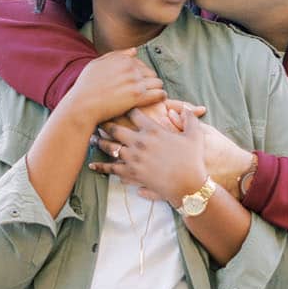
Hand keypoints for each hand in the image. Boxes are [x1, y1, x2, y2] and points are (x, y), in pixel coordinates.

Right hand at [59, 49, 165, 127]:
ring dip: (156, 88)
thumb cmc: (86, 87)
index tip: (137, 83)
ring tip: (153, 95)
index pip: (141, 64)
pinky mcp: (138, 96)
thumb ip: (116, 56)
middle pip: (151, 73)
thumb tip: (135, 51)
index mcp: (122, 59)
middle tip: (146, 91)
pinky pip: (159, 93)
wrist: (82, 105)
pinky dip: (160, 96)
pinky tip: (159, 98)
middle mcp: (130, 68)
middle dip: (149, 82)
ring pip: (157, 82)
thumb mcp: (96, 65)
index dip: (140, 75)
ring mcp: (135, 81)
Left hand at [92, 113, 251, 199]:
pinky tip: (92, 165)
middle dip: (105, 122)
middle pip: (116, 128)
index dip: (127, 107)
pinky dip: (101, 167)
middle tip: (97, 118)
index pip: (134, 113)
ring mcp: (134, 158)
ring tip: (92, 137)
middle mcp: (140, 142)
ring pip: (110, 147)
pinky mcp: (131, 174)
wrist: (188, 185)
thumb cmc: (193, 160)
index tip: (120, 103)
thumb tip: (187, 108)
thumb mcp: (196, 135)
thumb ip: (190, 119)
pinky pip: (112, 169)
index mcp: (153, 130)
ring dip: (99, 141)